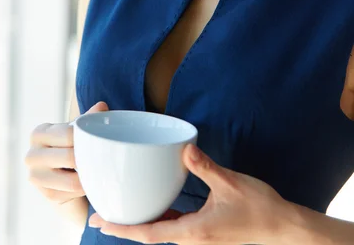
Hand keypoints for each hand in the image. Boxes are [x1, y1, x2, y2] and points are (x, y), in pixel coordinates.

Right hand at [25, 101, 108, 204]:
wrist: (60, 172)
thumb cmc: (69, 145)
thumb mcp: (75, 130)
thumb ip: (87, 118)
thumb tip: (102, 106)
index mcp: (39, 133)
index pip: (68, 134)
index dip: (87, 138)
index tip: (101, 140)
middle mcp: (32, 155)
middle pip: (70, 158)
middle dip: (89, 159)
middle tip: (105, 158)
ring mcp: (36, 177)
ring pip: (72, 181)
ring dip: (88, 177)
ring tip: (100, 171)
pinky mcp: (45, 194)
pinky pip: (71, 193)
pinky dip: (83, 189)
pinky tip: (89, 182)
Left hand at [89, 143, 291, 243]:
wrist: (284, 229)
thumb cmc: (259, 208)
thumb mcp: (230, 183)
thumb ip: (205, 166)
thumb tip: (184, 148)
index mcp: (193, 231)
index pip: (149, 233)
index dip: (122, 228)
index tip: (100, 221)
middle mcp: (192, 239)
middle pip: (150, 235)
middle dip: (125, 226)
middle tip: (100, 215)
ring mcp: (199, 238)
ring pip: (162, 232)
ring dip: (141, 223)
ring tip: (123, 211)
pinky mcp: (207, 233)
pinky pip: (176, 227)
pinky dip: (160, 219)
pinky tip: (157, 207)